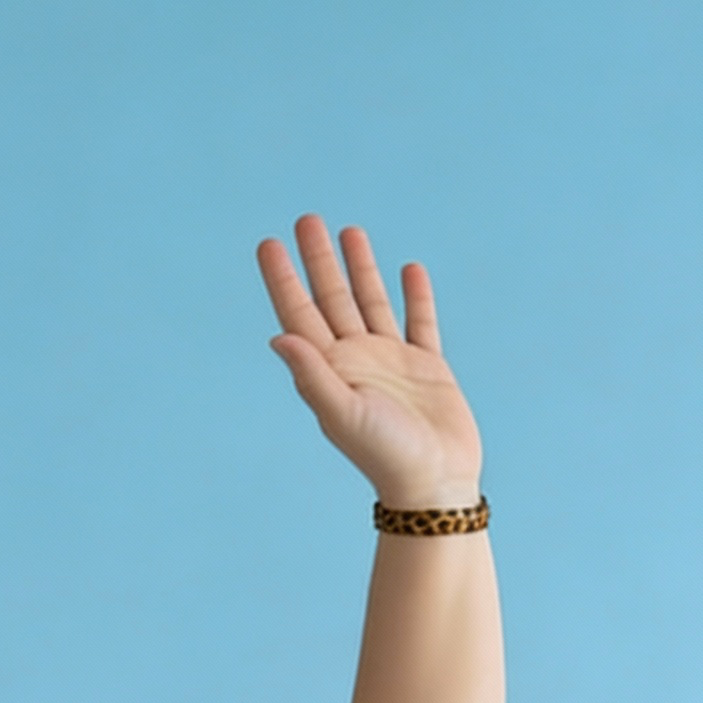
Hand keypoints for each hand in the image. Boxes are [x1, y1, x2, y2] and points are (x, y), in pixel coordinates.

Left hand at [257, 215, 482, 508]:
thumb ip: (313, 375)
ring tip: (350, 230)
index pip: (299, 315)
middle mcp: (356, 362)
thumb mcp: (343, 413)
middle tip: (306, 219)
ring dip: (360, 268)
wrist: (434, 484)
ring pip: (371, 302)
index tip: (268, 243)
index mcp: (330, 371)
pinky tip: (409, 269)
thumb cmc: (386, 455)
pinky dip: (416, 295)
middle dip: (318, 260)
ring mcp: (392, 362)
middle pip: (331, 299)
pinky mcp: (427, 368)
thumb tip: (278, 337)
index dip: (283, 280)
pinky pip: (421, 322)